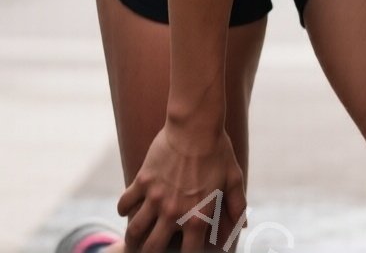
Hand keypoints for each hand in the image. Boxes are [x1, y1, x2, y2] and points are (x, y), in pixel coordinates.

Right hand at [116, 121, 245, 251]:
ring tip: (134, 241)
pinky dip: (124, 210)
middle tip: (150, 251)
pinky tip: (126, 211)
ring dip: (133, 239)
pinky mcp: (142, 181)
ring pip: (135, 230)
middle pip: (153, 248)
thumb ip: (238, 206)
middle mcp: (173, 212)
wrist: (194, 125)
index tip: (182, 252)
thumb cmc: (218, 151)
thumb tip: (241, 226)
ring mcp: (155, 197)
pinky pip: (125, 203)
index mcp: (197, 217)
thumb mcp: (234, 179)